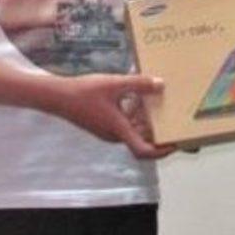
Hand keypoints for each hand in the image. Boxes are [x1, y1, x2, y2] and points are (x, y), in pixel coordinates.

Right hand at [53, 74, 176, 159]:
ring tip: (156, 102)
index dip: (162, 151)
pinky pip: (124, 123)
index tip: (176, 143)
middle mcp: (115, 135)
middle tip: (173, 118)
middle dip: (157, 130)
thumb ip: (139, 84)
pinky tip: (135, 96)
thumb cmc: (85, 92)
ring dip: (144, 119)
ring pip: (132, 130)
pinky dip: (133, 114)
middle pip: (141, 138)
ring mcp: (107, 131)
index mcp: (119, 130)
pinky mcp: (103, 124)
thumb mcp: (115, 84)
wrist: (58, 96)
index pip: (144, 150)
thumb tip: (161, 84)